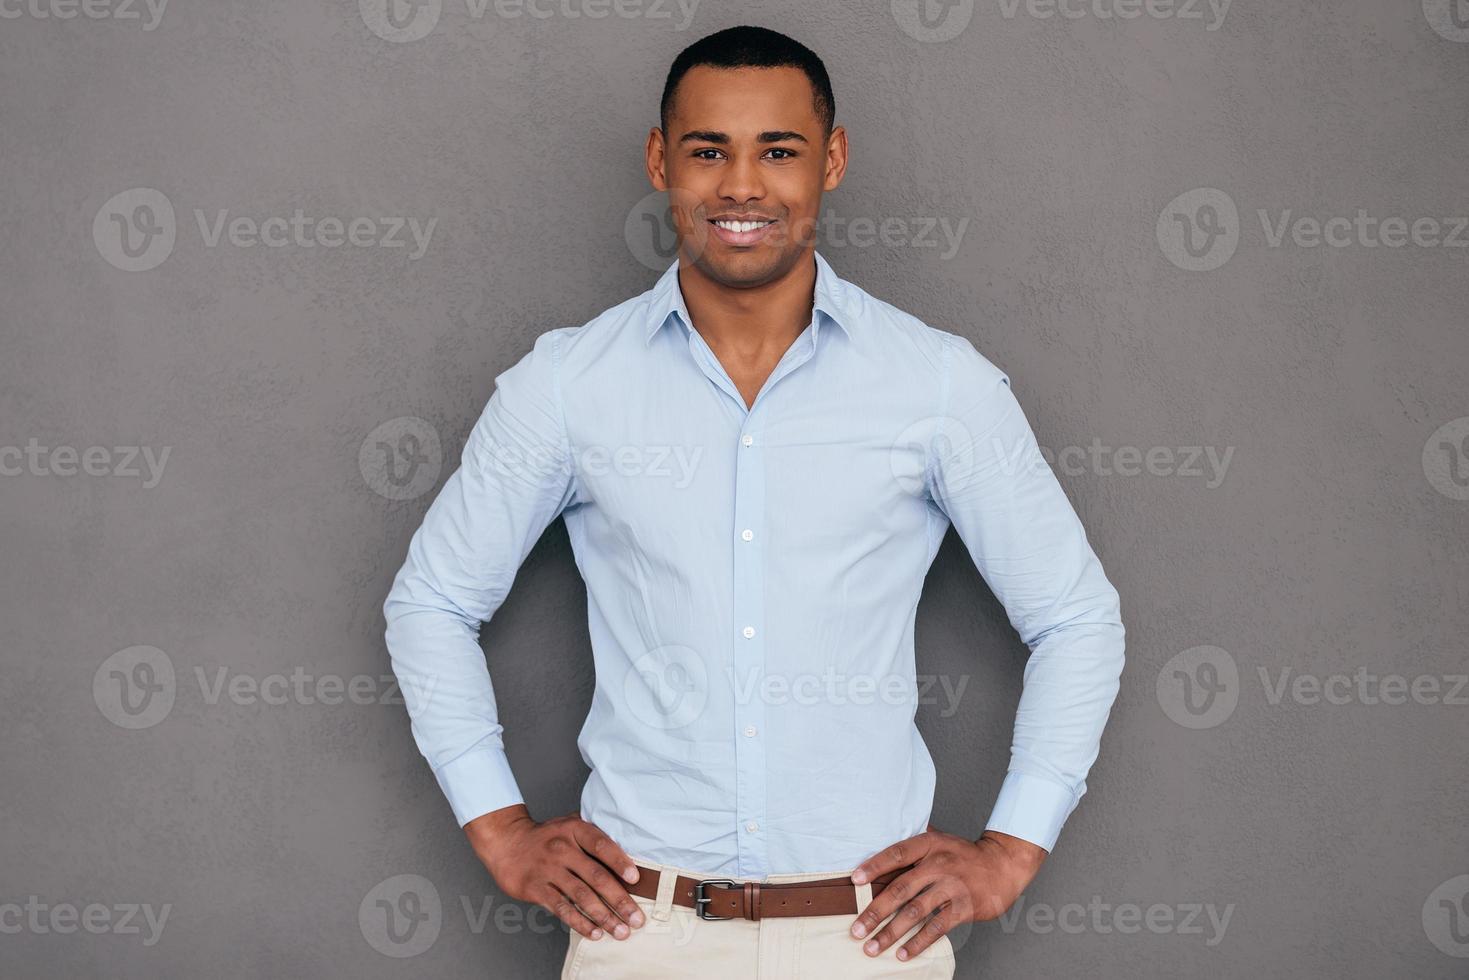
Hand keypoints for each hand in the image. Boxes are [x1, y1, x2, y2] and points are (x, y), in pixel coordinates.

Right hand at [465, 803, 645, 941]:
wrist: (507, 841)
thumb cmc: (547, 836)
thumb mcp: (570, 824)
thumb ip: (594, 835)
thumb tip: (629, 855)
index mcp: (575, 830)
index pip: (601, 845)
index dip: (620, 862)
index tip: (636, 880)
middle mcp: (562, 848)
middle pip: (596, 876)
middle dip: (619, 900)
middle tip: (636, 918)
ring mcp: (548, 869)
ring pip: (581, 896)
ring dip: (603, 916)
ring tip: (620, 931)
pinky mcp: (535, 888)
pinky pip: (562, 908)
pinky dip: (580, 923)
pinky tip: (594, 933)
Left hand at [848, 827, 1046, 959]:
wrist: (1003, 865)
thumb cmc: (963, 854)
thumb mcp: (939, 840)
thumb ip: (914, 844)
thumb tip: (880, 841)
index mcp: (929, 844)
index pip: (896, 854)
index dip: (874, 866)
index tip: (854, 881)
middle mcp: (939, 864)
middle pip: (900, 889)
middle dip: (875, 912)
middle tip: (857, 930)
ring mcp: (952, 886)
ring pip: (915, 912)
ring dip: (891, 932)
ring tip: (873, 948)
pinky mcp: (964, 907)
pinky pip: (937, 927)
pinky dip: (918, 942)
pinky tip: (903, 953)